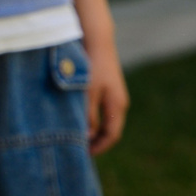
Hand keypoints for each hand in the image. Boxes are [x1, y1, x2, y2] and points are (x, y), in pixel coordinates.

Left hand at [85, 39, 129, 155]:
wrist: (97, 40)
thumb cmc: (93, 67)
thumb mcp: (88, 94)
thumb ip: (88, 117)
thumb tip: (87, 138)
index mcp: (117, 106)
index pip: (112, 136)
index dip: (99, 148)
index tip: (84, 155)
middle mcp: (119, 102)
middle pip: (110, 129)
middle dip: (96, 141)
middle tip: (79, 149)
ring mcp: (114, 94)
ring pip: (105, 119)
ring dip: (93, 129)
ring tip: (77, 135)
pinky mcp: (107, 87)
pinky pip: (101, 109)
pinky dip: (92, 118)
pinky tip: (79, 116)